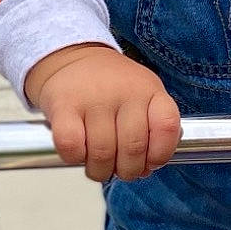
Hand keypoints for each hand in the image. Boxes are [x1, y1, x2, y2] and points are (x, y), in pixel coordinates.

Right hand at [26, 44, 180, 182]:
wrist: (75, 58)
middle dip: (127, 171)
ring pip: (102, 153)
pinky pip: (71, 146)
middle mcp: (125, 91)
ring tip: (99, 166)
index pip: (167, 127)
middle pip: (133, 149)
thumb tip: (145, 170)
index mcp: (150, 90)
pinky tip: (78, 152)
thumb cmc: (112, 87)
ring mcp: (94, 98)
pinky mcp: (63, 105)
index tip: (150, 162)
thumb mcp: (144, 97)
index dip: (160, 154)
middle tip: (120, 169)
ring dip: (100, 170)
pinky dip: (75, 158)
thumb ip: (151, 132)